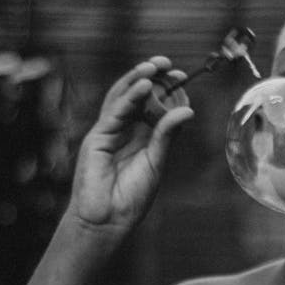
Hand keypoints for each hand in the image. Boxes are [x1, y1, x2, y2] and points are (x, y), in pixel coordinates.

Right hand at [70, 56, 193, 231]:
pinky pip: (114, 112)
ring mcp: (109, 132)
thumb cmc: (131, 198)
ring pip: (122, 98)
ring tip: (154, 67)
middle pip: (136, 96)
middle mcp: (124, 131)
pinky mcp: (97, 138)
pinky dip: (128, 97)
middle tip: (167, 64)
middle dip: (150, 77)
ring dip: (137, 80)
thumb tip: (187, 110)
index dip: (165, 90)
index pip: (153, 105)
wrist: (108, 221)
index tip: (181, 77)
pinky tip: (143, 87)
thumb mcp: (156, 163)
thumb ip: (167, 136)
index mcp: (141, 137)